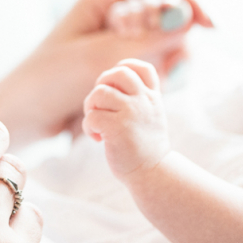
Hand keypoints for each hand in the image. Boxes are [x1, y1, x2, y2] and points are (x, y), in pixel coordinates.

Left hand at [0, 0, 209, 145]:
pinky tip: (143, 90)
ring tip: (153, 79)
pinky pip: (151, 57)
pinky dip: (157, 70)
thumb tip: (190, 23)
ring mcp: (115, 37)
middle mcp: (112, 13)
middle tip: (171, 63)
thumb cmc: (49, 81)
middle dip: (177, 33)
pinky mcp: (116, 61)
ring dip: (167, 55)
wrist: (23, 114)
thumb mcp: (99, 58)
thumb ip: (146, 40)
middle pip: (165, 9)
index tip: (210, 25)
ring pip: (162, 36)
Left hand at [83, 59, 169, 179]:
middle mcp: (144, 101)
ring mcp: (132, 113)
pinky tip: (98, 139)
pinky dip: (89, 128)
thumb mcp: (150, 116)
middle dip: (101, 85)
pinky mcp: (118, 128)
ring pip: (99, 93)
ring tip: (97, 124)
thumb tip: (107, 85)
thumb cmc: (145, 147)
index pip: (141, 69)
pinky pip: (92, 116)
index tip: (116, 87)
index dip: (124, 69)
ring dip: (90, 108)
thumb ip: (137, 99)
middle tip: (100, 105)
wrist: (153, 174)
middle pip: (117, 74)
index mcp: (152, 97)